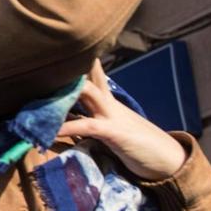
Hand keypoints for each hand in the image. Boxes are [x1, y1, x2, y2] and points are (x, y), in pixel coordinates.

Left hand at [57, 60, 185, 181]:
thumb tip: (71, 120)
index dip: (76, 62)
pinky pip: (87, 127)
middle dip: (69, 64)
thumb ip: (94, 121)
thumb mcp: (113, 129)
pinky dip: (67, 128)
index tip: (57, 49)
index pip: (91, 75)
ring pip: (88, 92)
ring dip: (65, 89)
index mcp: (108, 101)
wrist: (171, 161)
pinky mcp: (114, 133)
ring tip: (39, 86)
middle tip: (46, 52)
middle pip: (88, 75)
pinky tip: (50, 131)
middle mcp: (109, 103)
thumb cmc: (140, 145)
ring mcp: (112, 116)